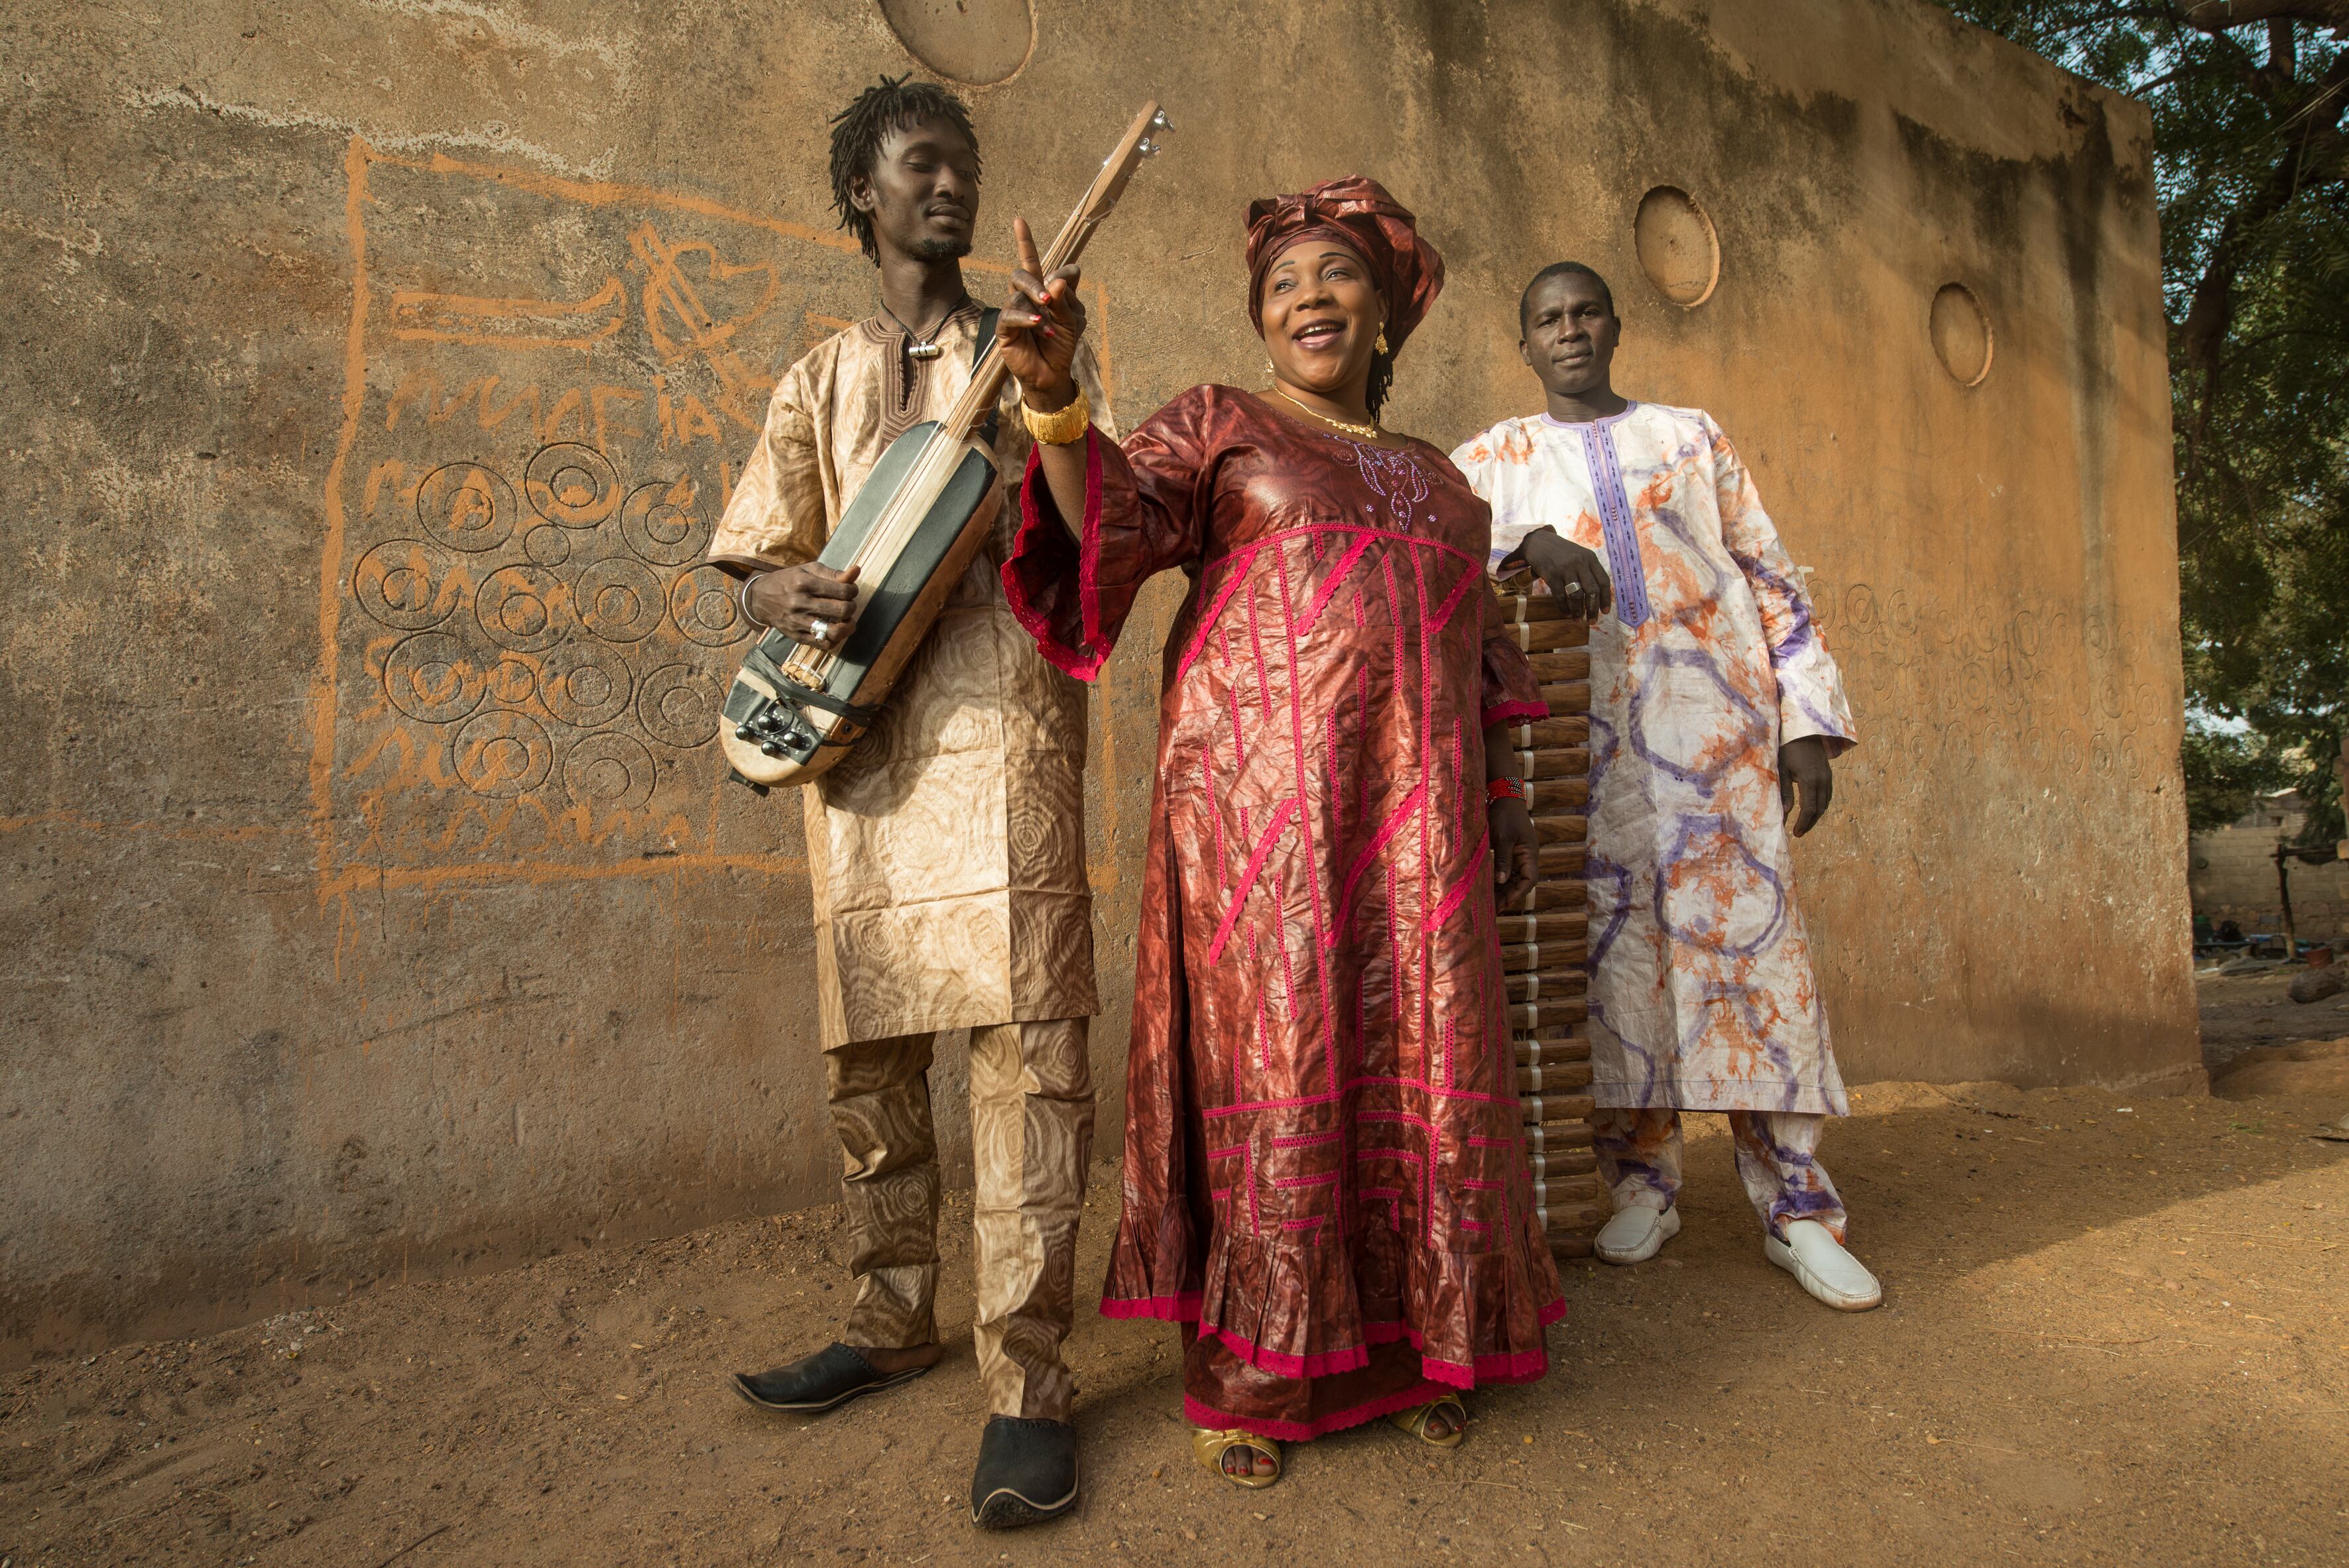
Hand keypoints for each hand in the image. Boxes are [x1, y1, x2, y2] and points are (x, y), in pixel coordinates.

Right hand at [745, 562, 859, 652]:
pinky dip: (834, 639)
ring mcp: (797, 622)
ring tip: (846, 621)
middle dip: (851, 607)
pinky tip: (834, 630)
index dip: (853, 591)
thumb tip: (856, 571)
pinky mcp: (795, 636)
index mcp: (805, 583)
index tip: (849, 591)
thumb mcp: (808, 570)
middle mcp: (800, 603)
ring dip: (847, 627)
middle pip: (841, 610)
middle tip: (847, 605)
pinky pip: (822, 644)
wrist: (760, 598)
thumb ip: (833, 573)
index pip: (843, 591)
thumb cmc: (789, 581)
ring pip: (834, 632)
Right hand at [999, 215, 1085, 410]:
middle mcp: (1026, 296)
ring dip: (1037, 306)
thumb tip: (1057, 281)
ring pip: (1017, 292)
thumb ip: (1066, 301)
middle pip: (1023, 272)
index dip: (1032, 247)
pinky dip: (1026, 318)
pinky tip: (1038, 324)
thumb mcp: (1073, 322)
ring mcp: (1014, 310)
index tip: (1025, 229)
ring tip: (1049, 324)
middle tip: (1050, 298)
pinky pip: (1010, 315)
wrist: (1053, 374)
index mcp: (1045, 289)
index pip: (1036, 261)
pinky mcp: (1005, 329)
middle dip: (1036, 281)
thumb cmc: (1063, 345)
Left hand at [1488, 797, 1537, 908]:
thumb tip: (1502, 881)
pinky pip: (1506, 870)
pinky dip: (1498, 880)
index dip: (1519, 892)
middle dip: (1508, 895)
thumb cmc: (1505, 815)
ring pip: (1512, 878)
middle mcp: (1526, 857)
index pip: (1530, 879)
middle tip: (1493, 908)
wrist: (1503, 796)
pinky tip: (1487, 888)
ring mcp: (1518, 855)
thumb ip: (1503, 859)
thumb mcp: (1503, 837)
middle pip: (1520, 882)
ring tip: (1489, 903)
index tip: (1506, 902)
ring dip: (1502, 890)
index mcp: (1530, 853)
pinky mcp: (1509, 852)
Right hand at [1516, 526, 1613, 617]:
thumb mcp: (1579, 556)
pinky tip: (1566, 614)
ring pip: (1577, 595)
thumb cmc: (1562, 553)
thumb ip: (1589, 571)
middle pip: (1592, 590)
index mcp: (1590, 558)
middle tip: (1592, 621)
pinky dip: (1564, 608)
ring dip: (1578, 611)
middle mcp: (1580, 563)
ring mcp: (1565, 568)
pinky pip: (1561, 596)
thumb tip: (1597, 596)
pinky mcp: (1552, 574)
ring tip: (1577, 619)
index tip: (1605, 612)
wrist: (1539, 542)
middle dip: (1593, 609)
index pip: (1603, 580)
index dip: (1606, 598)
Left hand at [1779, 736, 1833, 836]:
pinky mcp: (1828, 774)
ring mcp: (1827, 777)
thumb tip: (1787, 812)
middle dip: (1810, 822)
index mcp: (1810, 780)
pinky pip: (1827, 794)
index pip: (1809, 809)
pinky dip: (1820, 804)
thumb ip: (1785, 791)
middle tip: (1800, 832)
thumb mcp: (1782, 769)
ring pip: (1825, 802)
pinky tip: (1812, 808)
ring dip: (1816, 814)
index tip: (1796, 833)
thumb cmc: (1789, 748)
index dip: (1803, 823)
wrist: (1805, 731)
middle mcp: (1822, 780)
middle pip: (1819, 809)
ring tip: (1804, 823)